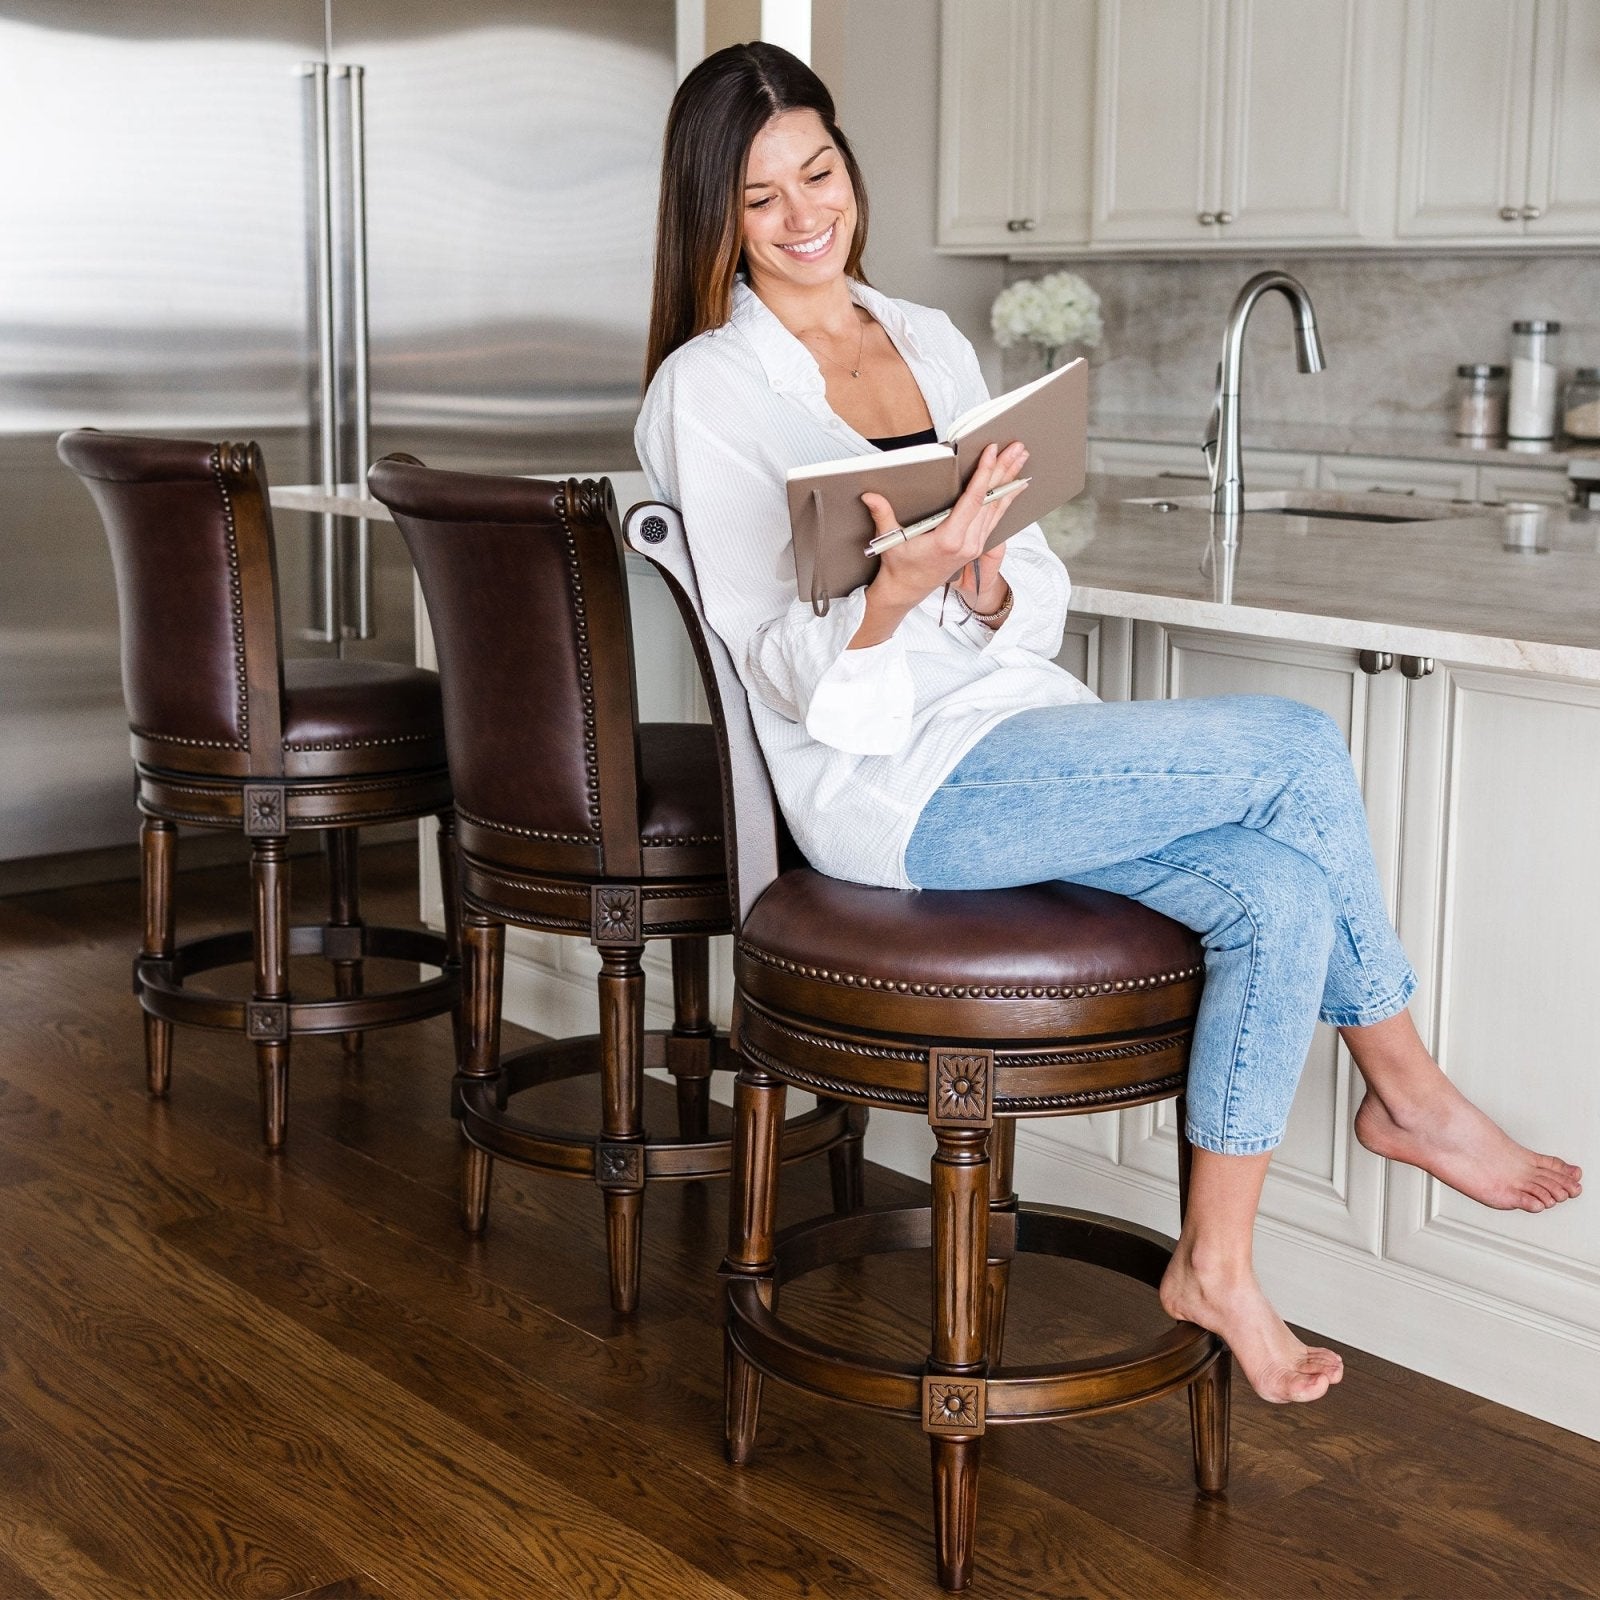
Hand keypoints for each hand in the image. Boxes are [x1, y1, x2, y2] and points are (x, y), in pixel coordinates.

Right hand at [850, 441, 1026, 646]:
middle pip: (991, 500)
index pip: (973, 500)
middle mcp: (968, 543)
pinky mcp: (976, 546)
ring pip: (997, 508)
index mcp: (949, 540)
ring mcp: (975, 546)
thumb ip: (883, 515)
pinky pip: (995, 518)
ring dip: (1009, 481)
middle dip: (1005, 471)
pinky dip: (1005, 498)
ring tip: (1020, 458)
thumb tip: (870, 495)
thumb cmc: (899, 567)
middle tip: (1017, 448)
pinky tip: (1015, 485)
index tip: (993, 452)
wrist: (907, 591)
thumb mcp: (890, 540)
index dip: (984, 474)